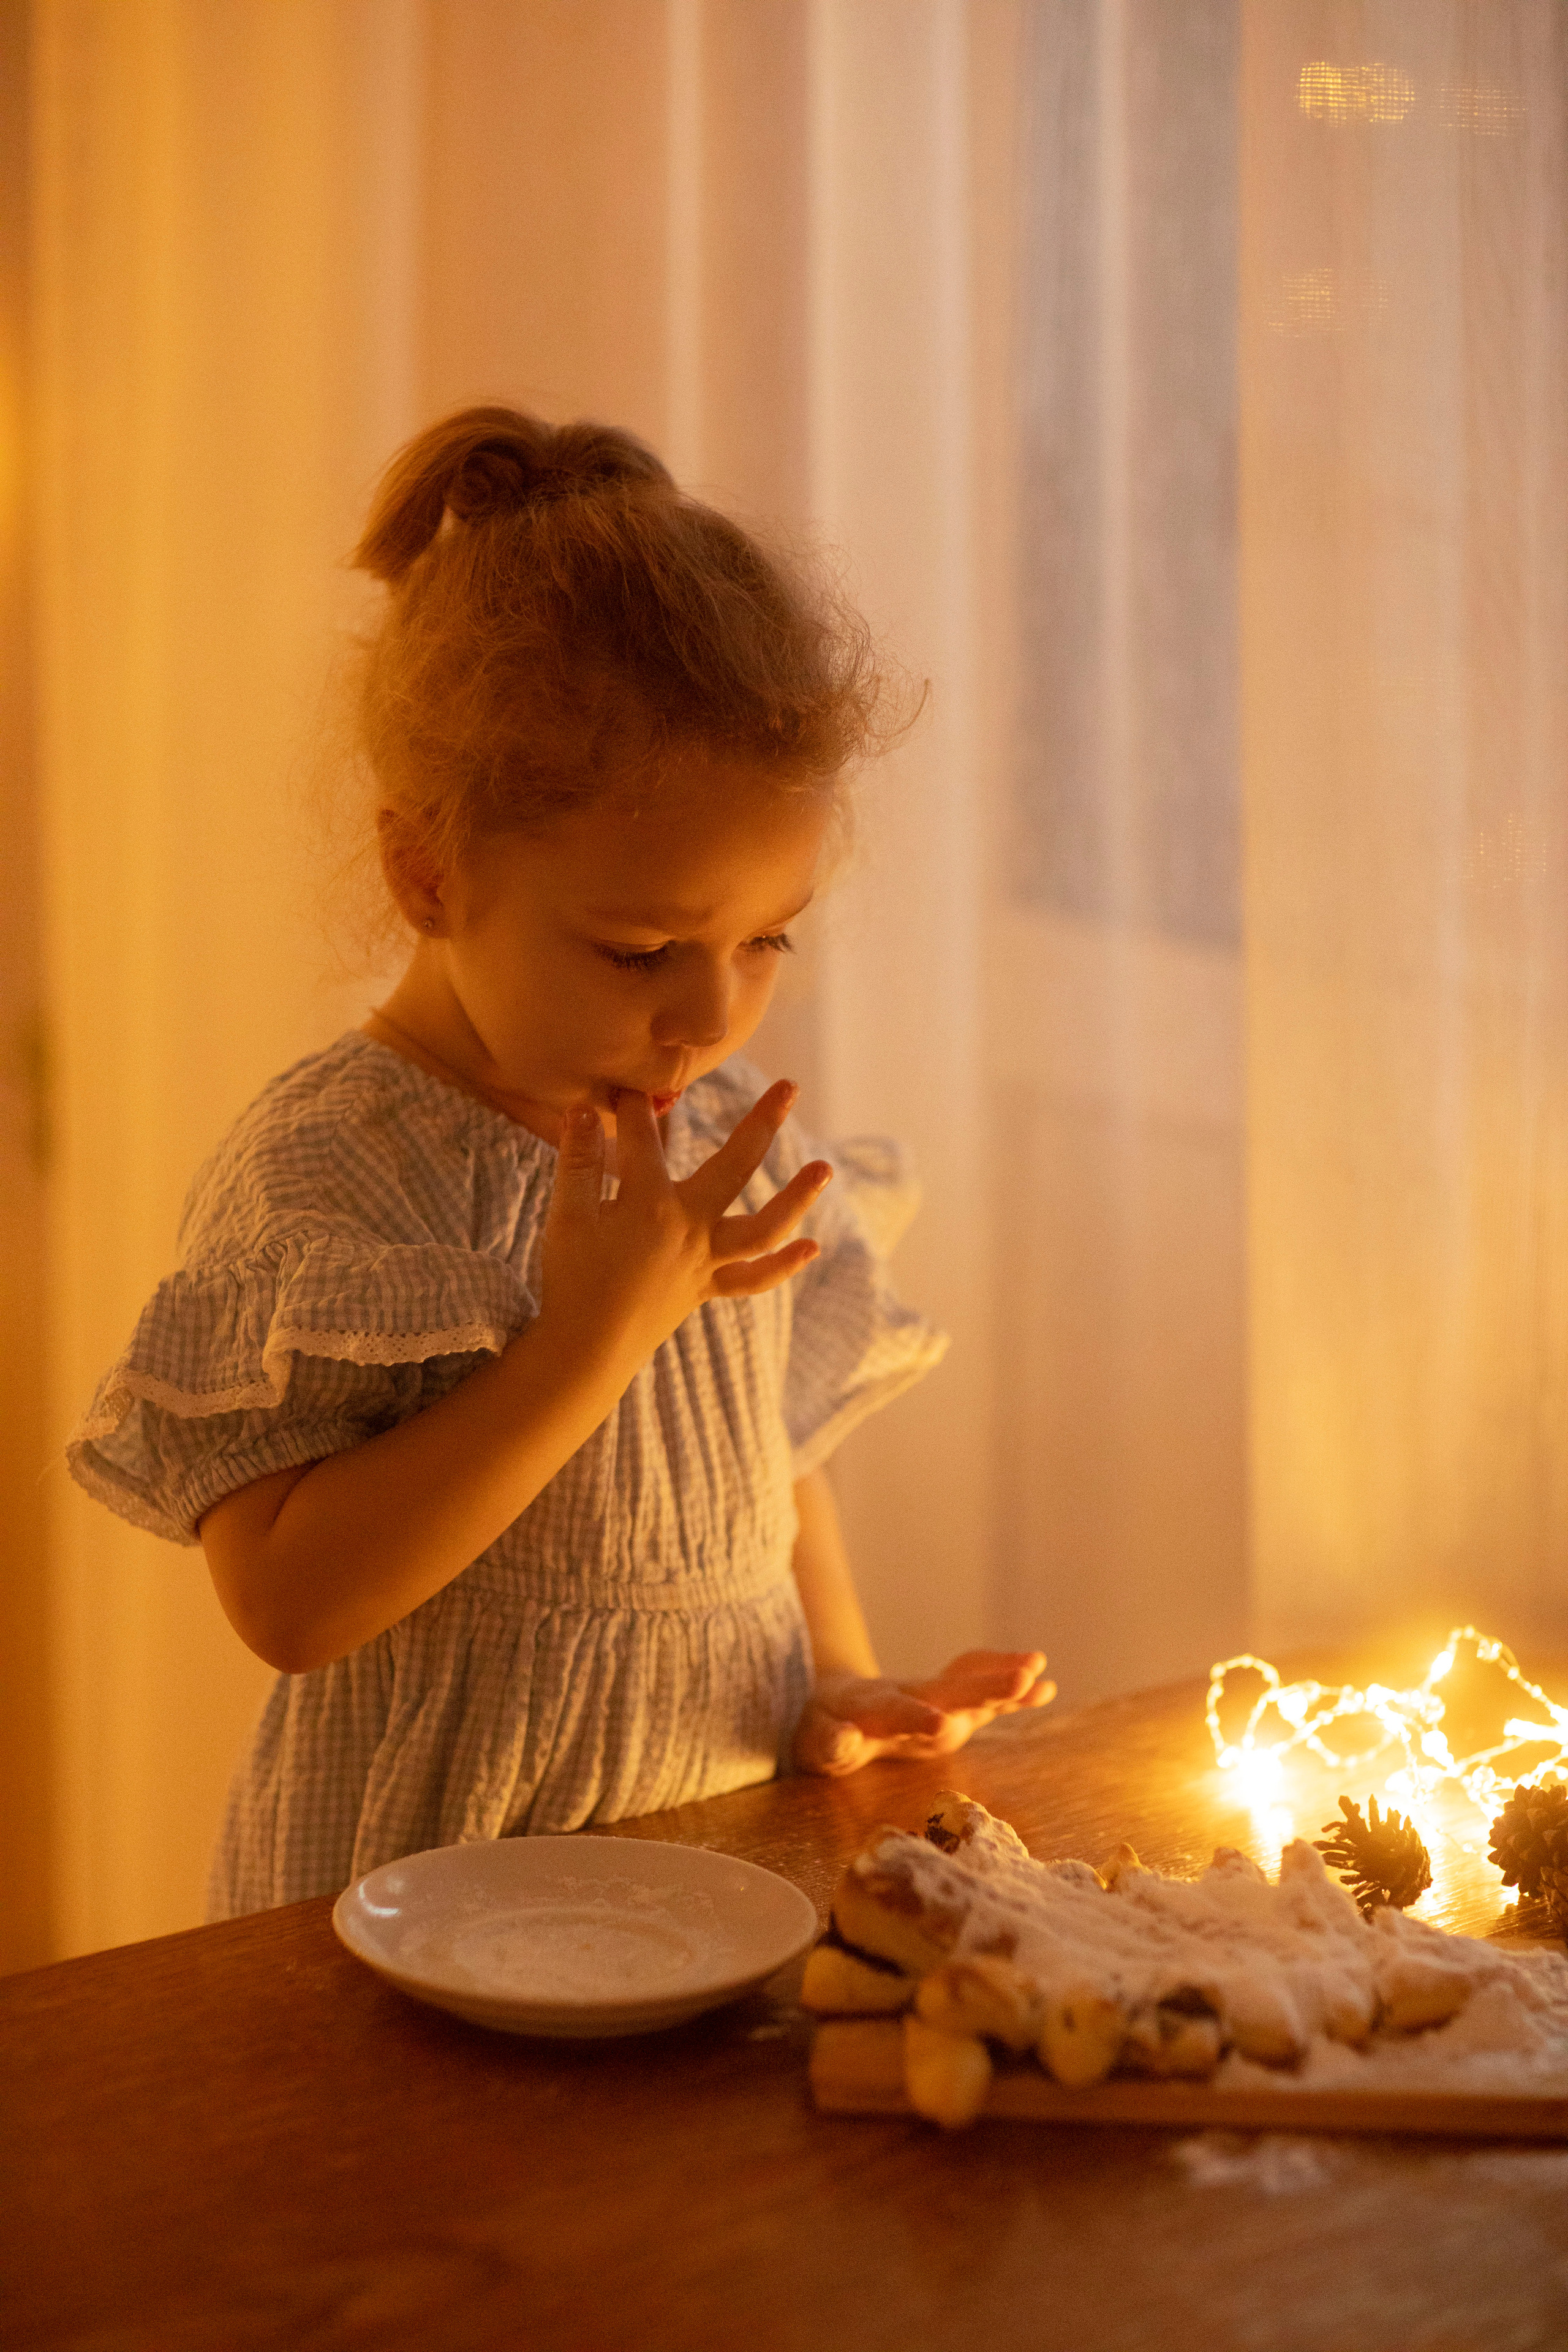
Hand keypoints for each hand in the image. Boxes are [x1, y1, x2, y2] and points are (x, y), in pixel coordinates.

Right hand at [537, 1080, 830, 1385]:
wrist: (585, 1351)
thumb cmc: (572, 1280)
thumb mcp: (567, 1215)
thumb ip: (577, 1160)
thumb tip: (584, 1108)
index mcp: (651, 1203)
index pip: (644, 1140)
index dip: (635, 1109)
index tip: (630, 1085)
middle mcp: (689, 1227)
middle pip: (735, 1166)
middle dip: (763, 1122)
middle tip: (791, 1086)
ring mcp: (704, 1260)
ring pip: (763, 1227)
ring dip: (797, 1197)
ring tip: (826, 1167)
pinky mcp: (705, 1288)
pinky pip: (752, 1278)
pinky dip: (783, 1265)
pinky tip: (812, 1247)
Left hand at [793, 1649, 1054, 1775]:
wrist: (834, 1701)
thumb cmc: (819, 1727)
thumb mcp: (814, 1741)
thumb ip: (830, 1742)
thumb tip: (844, 1740)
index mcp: (874, 1707)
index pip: (897, 1712)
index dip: (916, 1718)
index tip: (939, 1724)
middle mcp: (912, 1695)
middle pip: (949, 1690)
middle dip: (984, 1687)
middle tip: (1021, 1679)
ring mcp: (934, 1695)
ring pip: (971, 1684)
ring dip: (1003, 1679)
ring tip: (1040, 1673)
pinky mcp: (950, 1702)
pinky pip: (980, 1689)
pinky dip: (1009, 1687)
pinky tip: (1045, 1686)